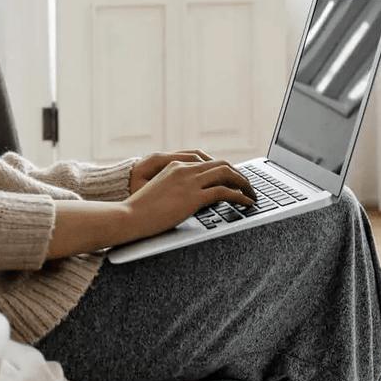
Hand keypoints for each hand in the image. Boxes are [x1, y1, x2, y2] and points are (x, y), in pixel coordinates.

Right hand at [121, 158, 255, 240]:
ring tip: (252, 194)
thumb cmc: (140, 211)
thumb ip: (177, 191)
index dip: (226, 172)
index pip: (208, 163)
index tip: (234, 182)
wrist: (128, 216)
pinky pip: (224, 192)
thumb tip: (194, 201)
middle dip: (239, 175)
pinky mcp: (193, 197)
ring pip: (227, 174)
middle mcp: (184, 169)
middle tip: (248, 187)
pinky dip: (239, 196)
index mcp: (176, 166)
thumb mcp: (160, 193)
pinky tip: (246, 203)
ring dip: (243, 183)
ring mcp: (189, 181)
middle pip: (222, 165)